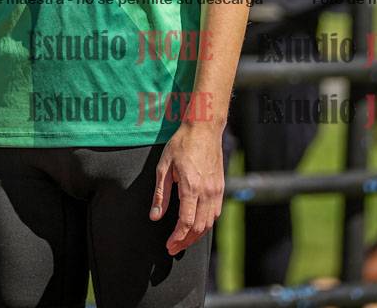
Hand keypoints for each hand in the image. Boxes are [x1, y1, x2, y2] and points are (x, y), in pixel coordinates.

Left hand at [149, 123, 224, 255]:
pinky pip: (216, 213)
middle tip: (173, 248)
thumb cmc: (182, 144)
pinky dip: (207, 224)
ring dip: (196, 236)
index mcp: (191, 187)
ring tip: (183, 240)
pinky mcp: (221, 187)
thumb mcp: (164, 165)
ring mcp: (216, 190)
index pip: (186, 222)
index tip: (169, 245)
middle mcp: (206, 191)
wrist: (204, 128)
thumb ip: (161, 193)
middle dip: (185, 241)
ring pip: (209, 223)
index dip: (177, 238)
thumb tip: (155, 216)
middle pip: (199, 227)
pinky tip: (198, 227)